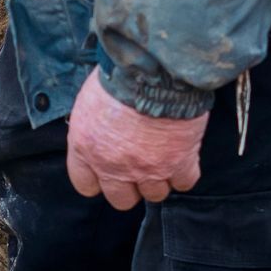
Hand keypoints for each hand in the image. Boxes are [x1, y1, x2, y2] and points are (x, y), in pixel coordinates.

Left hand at [65, 70, 205, 209]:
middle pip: (121, 199)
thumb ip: (94, 126)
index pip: (85, 184)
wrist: (154, 71)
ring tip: (163, 156)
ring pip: (155, 194)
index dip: (98, 180)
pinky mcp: (179, 164)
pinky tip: (183, 155)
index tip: (107, 172)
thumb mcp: (90, 100)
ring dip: (159, 178)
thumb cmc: (119, 76)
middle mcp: (114, 165)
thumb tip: (101, 129)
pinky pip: (184, 183)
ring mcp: (148, 168)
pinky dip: (185, 172)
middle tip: (138, 166)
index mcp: (86, 149)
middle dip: (130, 186)